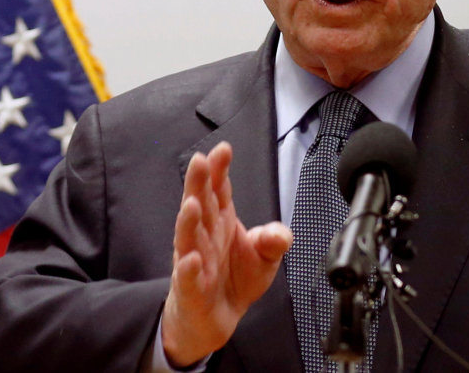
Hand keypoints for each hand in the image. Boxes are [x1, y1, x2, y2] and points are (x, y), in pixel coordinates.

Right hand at [161, 142, 292, 366]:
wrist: (217, 318)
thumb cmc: (235, 279)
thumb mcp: (265, 257)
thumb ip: (274, 240)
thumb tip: (281, 233)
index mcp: (220, 221)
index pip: (218, 190)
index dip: (219, 170)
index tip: (223, 150)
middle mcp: (204, 236)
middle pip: (199, 205)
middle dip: (198, 183)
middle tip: (199, 162)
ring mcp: (194, 261)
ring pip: (187, 238)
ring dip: (188, 220)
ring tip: (192, 203)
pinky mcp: (191, 289)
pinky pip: (187, 278)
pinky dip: (188, 269)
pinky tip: (191, 260)